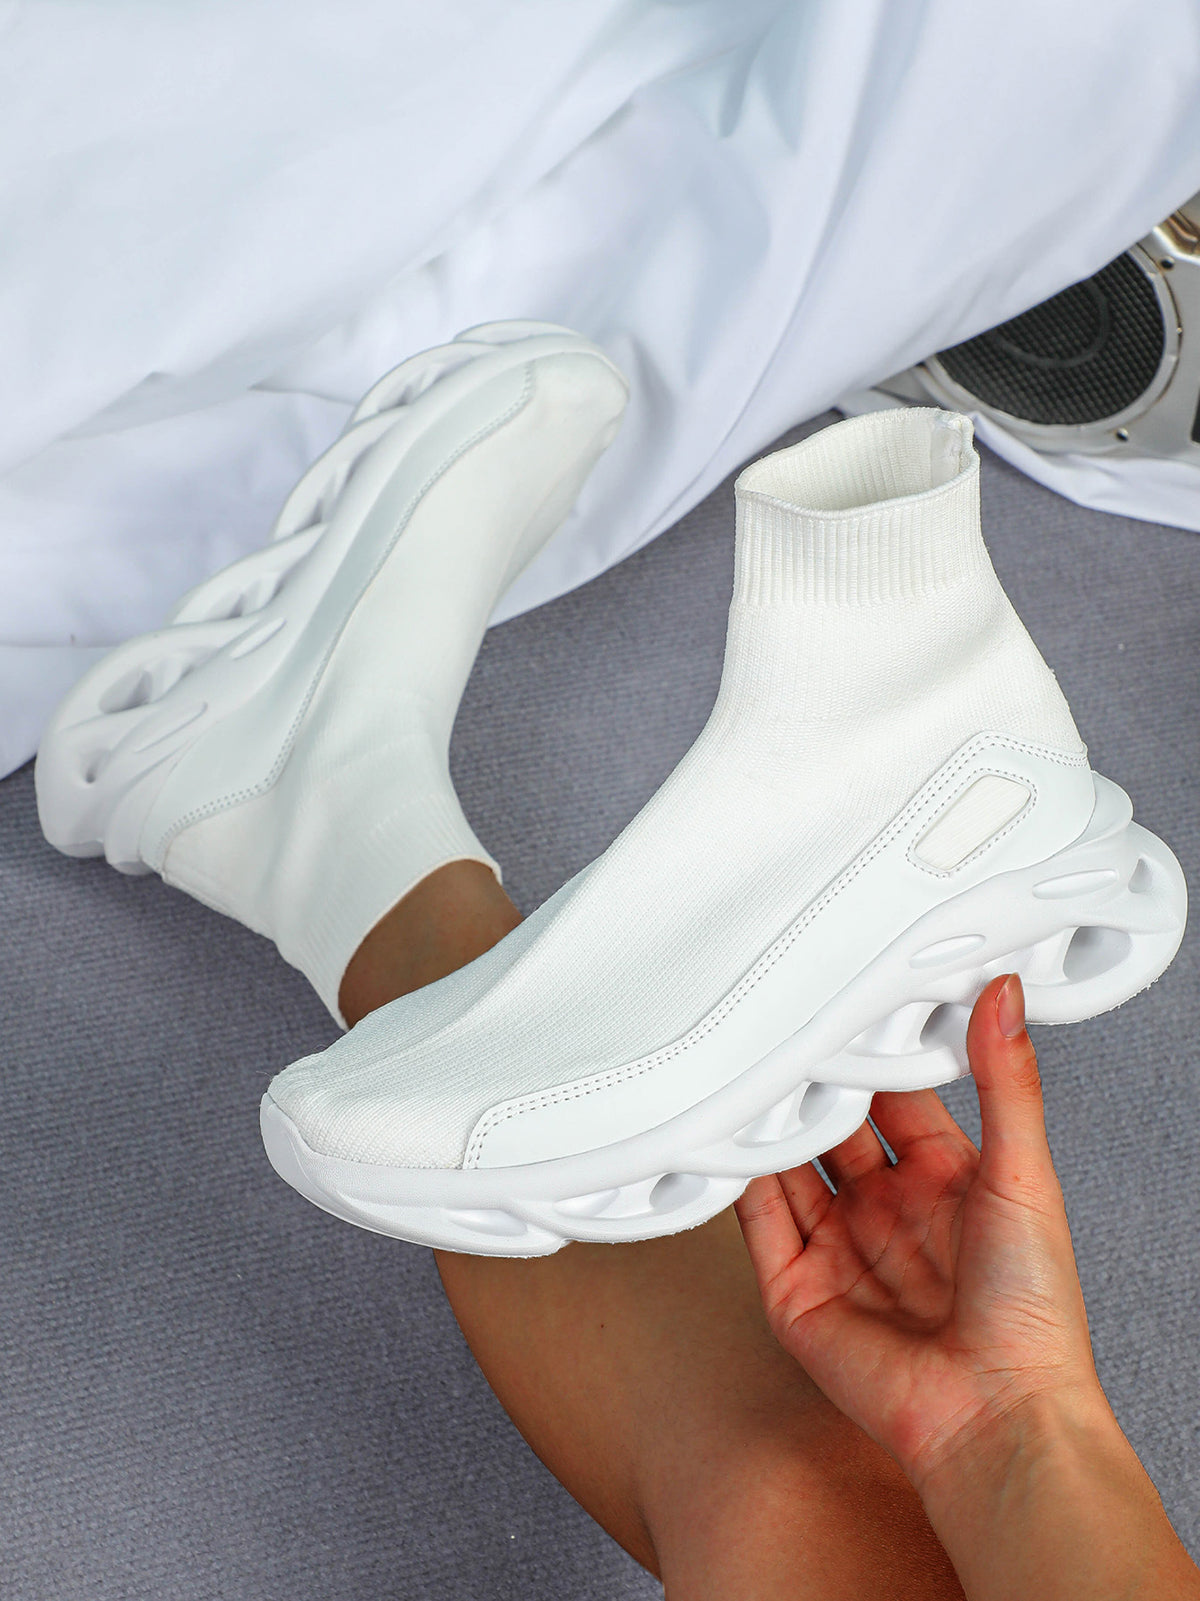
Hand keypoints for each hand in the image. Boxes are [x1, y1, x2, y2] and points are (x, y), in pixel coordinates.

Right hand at [735, 973, 1105, 1494]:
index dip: (871, 1057)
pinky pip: (755, 1220)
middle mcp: (888, 1214)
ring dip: (769, 1124)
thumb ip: (1006, 1081)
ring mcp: (838, 1251)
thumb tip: (1005, 995)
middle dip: (810, 1086)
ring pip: (787, 1166)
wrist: (997, 1419)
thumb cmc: (1031, 1313)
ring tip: (746, 1070)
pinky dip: (736, 1179)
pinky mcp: (795, 1290)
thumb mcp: (1025, 1174)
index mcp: (945, 1183)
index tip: (848, 1005)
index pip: (894, 1099)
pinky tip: (726, 1136)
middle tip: (783, 1030)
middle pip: (833, 1129)